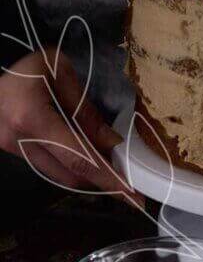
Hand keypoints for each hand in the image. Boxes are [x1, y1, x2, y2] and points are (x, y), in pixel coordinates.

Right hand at [0, 49, 143, 206]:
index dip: (107, 178)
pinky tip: (86, 151)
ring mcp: (12, 150)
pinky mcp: (12, 152)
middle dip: (102, 178)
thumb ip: (85, 109)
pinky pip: (49, 166)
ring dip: (87, 171)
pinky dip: (71, 164)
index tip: (131, 195)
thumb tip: (111, 142)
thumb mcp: (61, 74)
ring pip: (59, 174)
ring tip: (108, 158)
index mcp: (32, 118)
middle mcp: (19, 141)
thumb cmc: (27, 67)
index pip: (78, 158)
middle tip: (127, 174)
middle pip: (70, 173)